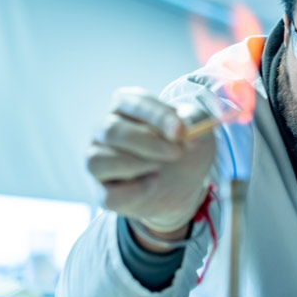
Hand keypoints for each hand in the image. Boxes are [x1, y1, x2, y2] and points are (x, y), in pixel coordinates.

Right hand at [87, 87, 215, 235]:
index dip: (157, 116)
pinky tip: (154, 184)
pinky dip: (136, 191)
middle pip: (111, 130)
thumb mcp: (199, 131)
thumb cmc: (185, 148)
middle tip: (177, 153)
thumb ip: (195, 121)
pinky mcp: (101, 191)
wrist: (185, 186)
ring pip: (100, 161)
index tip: (181, 130)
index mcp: (125, 105)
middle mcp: (104, 129)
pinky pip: (109, 194)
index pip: (130, 101)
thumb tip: (185, 126)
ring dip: (138, 165)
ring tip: (161, 167)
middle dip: (148, 143)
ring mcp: (97, 160)